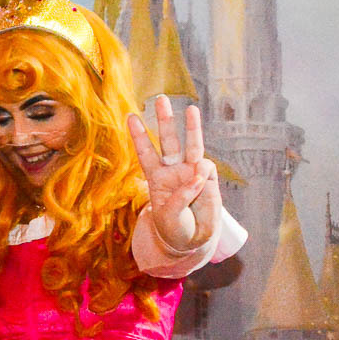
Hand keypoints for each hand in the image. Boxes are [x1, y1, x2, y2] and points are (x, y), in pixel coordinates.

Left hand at [129, 96, 220, 252]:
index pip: (145, 153)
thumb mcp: (169, 216)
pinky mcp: (208, 178)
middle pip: (167, 141)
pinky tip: (201, 184)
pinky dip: (201, 175)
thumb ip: (180, 196)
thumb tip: (198, 174)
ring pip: (190, 145)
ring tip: (191, 108)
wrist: (193, 240)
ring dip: (191, 127)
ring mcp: (192, 172)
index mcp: (156, 177)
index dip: (138, 135)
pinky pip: (205, 169)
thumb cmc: (174, 227)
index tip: (130, 115)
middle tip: (160, 98)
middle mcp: (173, 170)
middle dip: (164, 120)